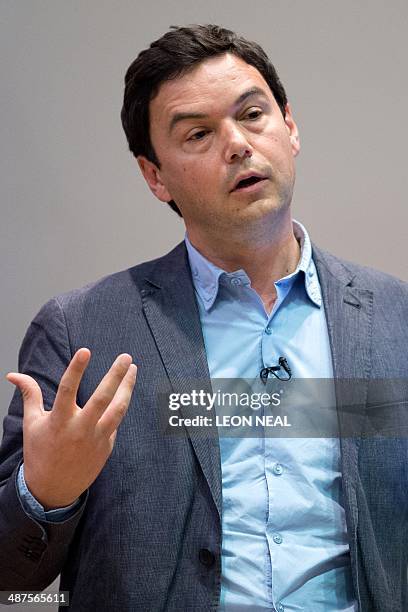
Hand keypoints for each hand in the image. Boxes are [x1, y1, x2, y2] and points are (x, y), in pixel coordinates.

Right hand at [7, 348, 136, 509]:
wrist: (53, 489)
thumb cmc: (40, 452)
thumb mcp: (32, 423)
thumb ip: (29, 394)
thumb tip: (14, 374)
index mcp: (59, 421)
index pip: (68, 389)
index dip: (76, 369)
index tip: (85, 351)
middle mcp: (80, 429)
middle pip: (102, 398)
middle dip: (116, 375)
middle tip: (126, 357)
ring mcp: (96, 439)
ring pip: (118, 409)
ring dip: (128, 388)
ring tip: (133, 370)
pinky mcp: (107, 446)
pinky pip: (115, 422)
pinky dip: (119, 407)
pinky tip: (121, 395)